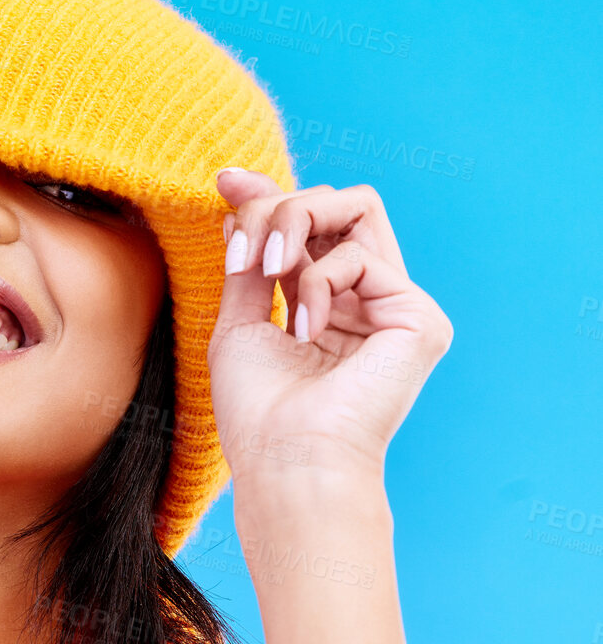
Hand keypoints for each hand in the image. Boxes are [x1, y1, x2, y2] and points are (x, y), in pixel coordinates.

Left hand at [207, 171, 453, 490]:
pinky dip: (318, 281)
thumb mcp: (239, 323)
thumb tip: (238, 200)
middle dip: (280, 207)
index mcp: (326, 309)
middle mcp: (366, 304)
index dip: (269, 197)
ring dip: (294, 225)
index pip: (308, 231)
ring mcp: (396, 309)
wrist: (288, 461)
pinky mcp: (419, 320)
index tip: (224, 182)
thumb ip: (247, 262)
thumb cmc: (258, 413)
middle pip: (336, 206)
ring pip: (356, 207)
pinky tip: (304, 328)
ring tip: (267, 272)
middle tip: (245, 245)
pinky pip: (362, 255)